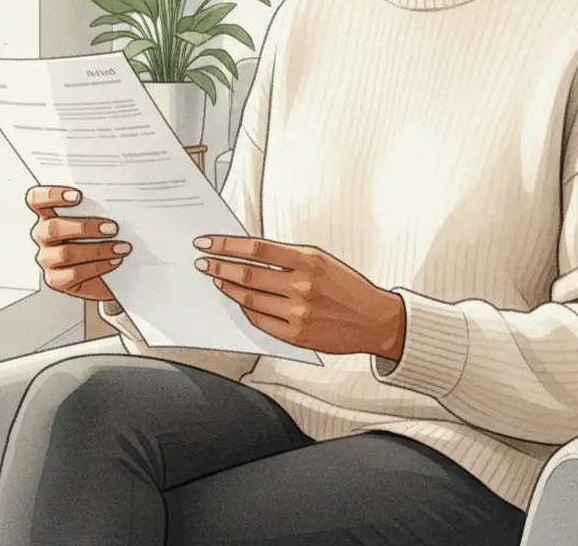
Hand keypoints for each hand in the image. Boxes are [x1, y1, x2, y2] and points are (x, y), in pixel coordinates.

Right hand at [26, 185, 131, 300]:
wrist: (107, 271)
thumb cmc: (102, 236)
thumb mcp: (99, 218)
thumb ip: (100, 207)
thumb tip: (118, 200)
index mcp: (48, 214)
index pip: (36, 200)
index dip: (52, 195)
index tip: (78, 196)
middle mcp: (43, 235)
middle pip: (52, 228)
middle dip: (85, 227)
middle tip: (112, 228)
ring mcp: (47, 258)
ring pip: (65, 253)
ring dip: (98, 249)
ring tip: (122, 247)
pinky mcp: (56, 279)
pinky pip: (74, 273)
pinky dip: (98, 266)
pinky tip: (115, 260)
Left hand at [193, 236, 405, 360]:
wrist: (374, 320)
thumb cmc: (348, 287)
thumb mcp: (322, 260)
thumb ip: (289, 257)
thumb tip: (251, 253)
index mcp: (309, 261)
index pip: (257, 249)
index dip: (227, 245)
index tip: (208, 243)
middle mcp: (301, 286)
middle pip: (247, 274)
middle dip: (219, 266)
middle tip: (203, 262)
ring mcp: (297, 313)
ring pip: (249, 298)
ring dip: (227, 288)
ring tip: (217, 280)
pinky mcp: (295, 336)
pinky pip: (259, 321)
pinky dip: (245, 309)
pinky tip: (238, 301)